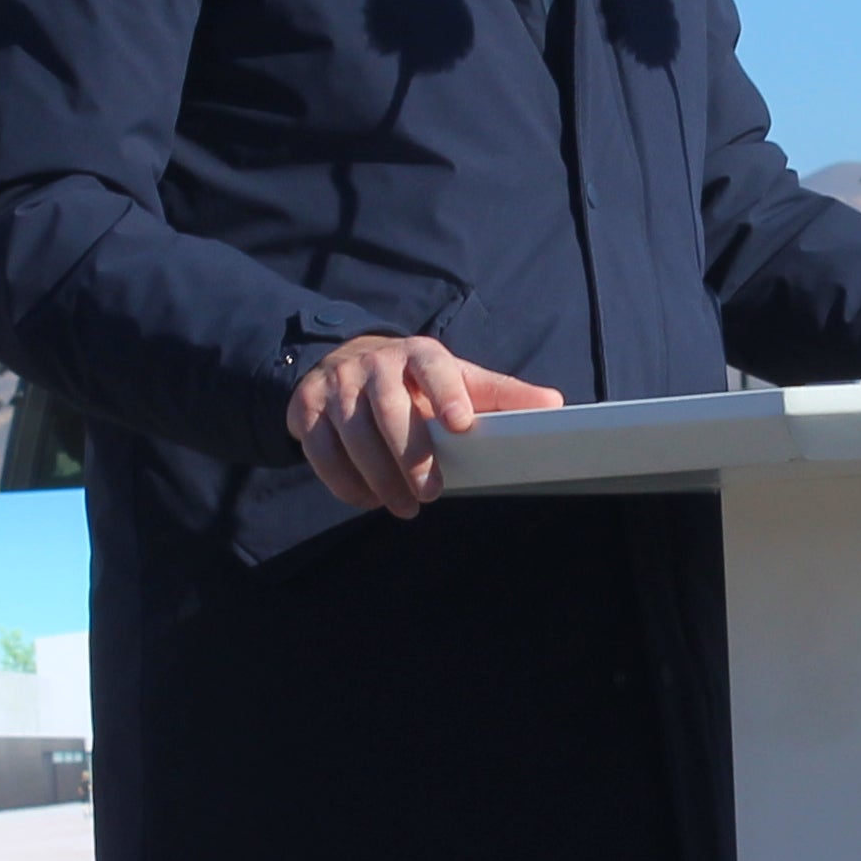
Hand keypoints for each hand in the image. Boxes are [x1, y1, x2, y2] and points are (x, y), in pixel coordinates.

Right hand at [288, 332, 561, 517]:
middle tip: (430, 494)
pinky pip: (319, 449)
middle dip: (410, 456)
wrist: (345, 361)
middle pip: (389, 408)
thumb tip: (555, 405)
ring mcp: (336, 384)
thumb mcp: (458, 380)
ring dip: (377, 477)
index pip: (434, 367)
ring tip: (402, 507)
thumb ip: (500, 395)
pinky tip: (366, 499)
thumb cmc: (417, 381)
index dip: (446, 393)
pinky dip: (342, 481)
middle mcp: (373, 363)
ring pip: (352, 433)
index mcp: (418, 353)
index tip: (461, 424)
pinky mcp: (305, 407)